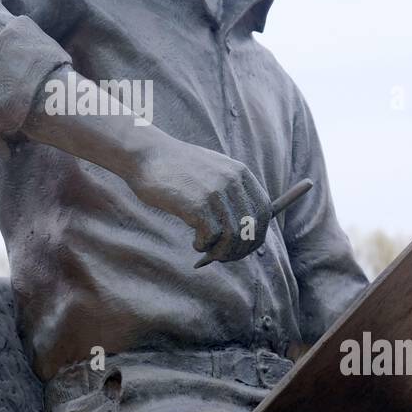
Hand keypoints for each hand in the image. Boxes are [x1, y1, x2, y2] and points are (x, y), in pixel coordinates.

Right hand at [130, 138, 270, 265]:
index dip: (256, 235)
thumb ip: (231, 192)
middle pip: (251, 228)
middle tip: (223, 256)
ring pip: (233, 237)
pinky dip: (203, 246)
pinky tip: (195, 242)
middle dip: (239, 249)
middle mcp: (232, 181)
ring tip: (207, 250)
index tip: (243, 247)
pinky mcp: (197, 205)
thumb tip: (244, 231)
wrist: (147, 155)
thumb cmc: (176, 168)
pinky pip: (210, 238)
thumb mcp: (212, 170)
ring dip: (221, 252)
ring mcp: (216, 193)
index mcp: (240, 172)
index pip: (264, 212)